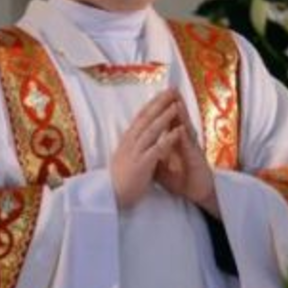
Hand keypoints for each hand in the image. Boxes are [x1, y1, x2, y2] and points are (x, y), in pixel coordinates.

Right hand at [111, 90, 180, 208]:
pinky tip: (178, 130)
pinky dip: (168, 138)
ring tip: (176, 105)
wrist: (109, 197)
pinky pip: (157, 149)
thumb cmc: (119, 178)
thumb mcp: (125, 155)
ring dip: (164, 117)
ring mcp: (135, 153)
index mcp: (127, 140)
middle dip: (160, 103)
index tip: (163, 92)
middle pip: (146, 119)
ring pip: (151, 130)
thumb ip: (133, 143)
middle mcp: (130, 143)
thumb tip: (139, 131)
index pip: (140, 117)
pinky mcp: (141, 165)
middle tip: (172, 90)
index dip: (152, 103)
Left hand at [154, 94, 219, 216]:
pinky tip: (181, 127)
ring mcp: (191, 149)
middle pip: (178, 120)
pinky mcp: (196, 159)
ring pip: (185, 128)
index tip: (156, 96)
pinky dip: (184, 135)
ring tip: (176, 100)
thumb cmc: (182, 179)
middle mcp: (184, 142)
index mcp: (175, 142)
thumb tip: (141, 148)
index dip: (162, 110)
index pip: (168, 122)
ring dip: (181, 114)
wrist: (197, 193)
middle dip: (173, 104)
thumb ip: (154, 154)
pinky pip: (189, 146)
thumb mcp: (162, 166)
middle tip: (170, 88)